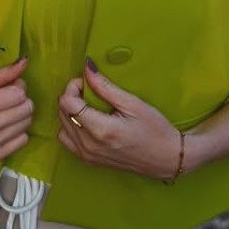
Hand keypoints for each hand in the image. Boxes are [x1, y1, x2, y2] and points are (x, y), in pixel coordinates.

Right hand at [0, 57, 33, 163]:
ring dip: (19, 115)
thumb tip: (25, 62)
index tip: (9, 85)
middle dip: (21, 100)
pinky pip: (22, 141)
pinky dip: (17, 130)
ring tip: (3, 110)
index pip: (17, 95)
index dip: (18, 86)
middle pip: (25, 110)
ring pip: (25, 125)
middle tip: (7, 97)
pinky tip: (3, 125)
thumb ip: (2, 74)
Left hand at [58, 59, 180, 180]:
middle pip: (62, 113)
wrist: (166, 158)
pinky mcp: (89, 161)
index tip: (87, 82)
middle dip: (71, 96)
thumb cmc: (155, 129)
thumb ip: (105, 86)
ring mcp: (88, 156)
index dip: (73, 87)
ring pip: (62, 127)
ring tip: (89, 105)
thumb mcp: (132, 103)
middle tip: (90, 90)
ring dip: (70, 112)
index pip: (67, 103)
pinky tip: (88, 121)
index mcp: (101, 130)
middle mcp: (89, 146)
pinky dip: (72, 127)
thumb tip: (86, 67)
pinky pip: (68, 140)